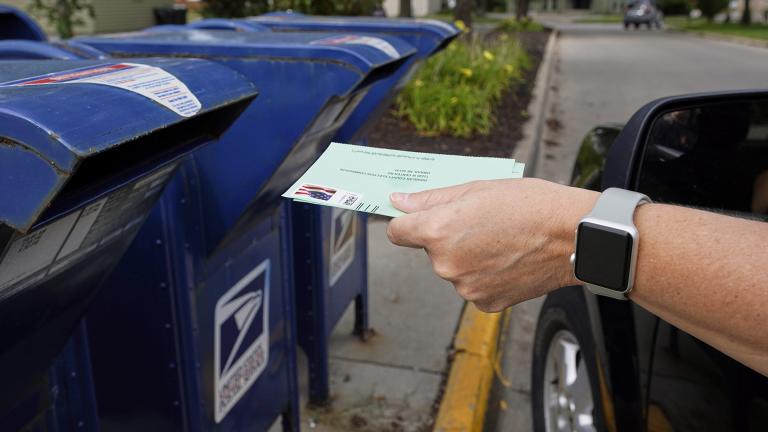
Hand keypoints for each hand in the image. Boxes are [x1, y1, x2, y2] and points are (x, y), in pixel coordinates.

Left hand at [386, 178, 597, 311]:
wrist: (574, 237)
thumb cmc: (531, 205)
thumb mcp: (477, 188)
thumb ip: (432, 199)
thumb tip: (399, 202)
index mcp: (438, 232)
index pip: (398, 232)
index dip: (408, 222)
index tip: (418, 219)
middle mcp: (446, 265)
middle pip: (431, 250)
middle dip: (448, 237)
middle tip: (482, 223)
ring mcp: (465, 287)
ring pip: (454, 268)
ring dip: (468, 256)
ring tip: (501, 240)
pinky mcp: (485, 302)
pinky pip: (474, 285)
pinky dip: (485, 274)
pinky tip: (508, 260)